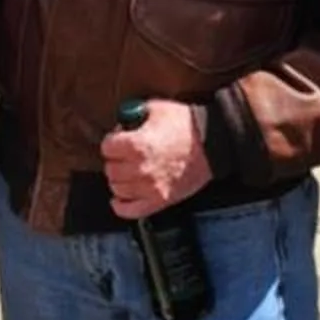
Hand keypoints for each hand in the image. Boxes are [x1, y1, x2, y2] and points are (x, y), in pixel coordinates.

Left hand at [100, 98, 212, 218]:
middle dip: (115, 160)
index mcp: (137, 145)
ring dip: (120, 180)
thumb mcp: (156, 108)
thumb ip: (133, 115)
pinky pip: (130, 211)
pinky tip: (120, 197)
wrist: (212, 144)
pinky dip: (121, 205)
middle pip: (111, 169)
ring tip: (127, 172)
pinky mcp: (160, 200)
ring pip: (118, 189)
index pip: (107, 147)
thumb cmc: (185, 125)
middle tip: (124, 155)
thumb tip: (120, 126)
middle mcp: (141, 169)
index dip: (112, 141)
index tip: (118, 140)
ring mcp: (150, 188)